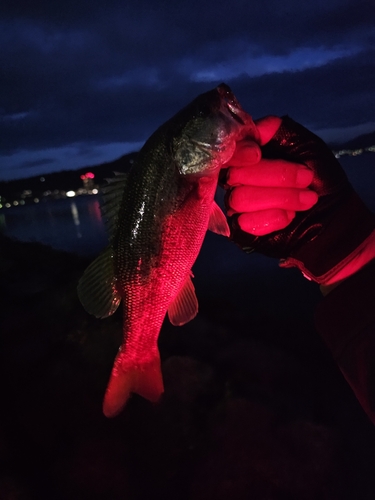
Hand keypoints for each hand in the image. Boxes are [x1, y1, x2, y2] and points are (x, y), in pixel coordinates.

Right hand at [224, 116, 316, 235]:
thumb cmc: (320, 179)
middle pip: (235, 174)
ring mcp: (236, 204)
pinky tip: (289, 217)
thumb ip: (282, 131)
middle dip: (277, 176)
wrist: (333, 217)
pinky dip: (273, 218)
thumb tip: (258, 127)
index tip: (257, 154)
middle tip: (307, 179)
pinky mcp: (240, 229)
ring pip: (240, 198)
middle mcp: (237, 179)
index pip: (228, 149)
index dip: (238, 152)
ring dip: (281, 198)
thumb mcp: (308, 146)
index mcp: (249, 155)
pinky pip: (244, 222)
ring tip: (306, 200)